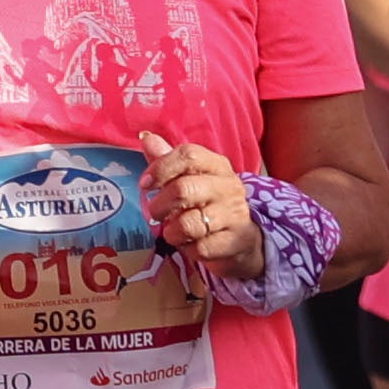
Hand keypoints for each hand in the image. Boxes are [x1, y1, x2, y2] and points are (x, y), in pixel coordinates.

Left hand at [137, 134, 260, 289]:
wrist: (243, 239)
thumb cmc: (208, 203)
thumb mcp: (190, 178)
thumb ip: (168, 160)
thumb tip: (146, 138)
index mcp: (216, 165)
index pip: (188, 155)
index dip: (161, 168)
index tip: (145, 184)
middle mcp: (228, 186)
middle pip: (183, 189)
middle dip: (160, 206)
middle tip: (154, 214)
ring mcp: (234, 215)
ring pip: (189, 224)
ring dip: (172, 232)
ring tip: (173, 232)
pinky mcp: (236, 242)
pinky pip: (200, 248)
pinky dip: (187, 249)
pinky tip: (191, 245)